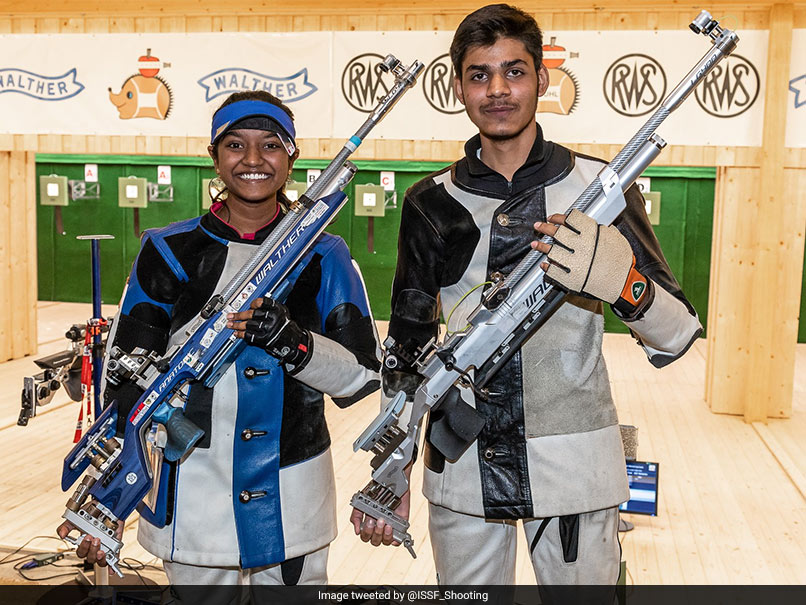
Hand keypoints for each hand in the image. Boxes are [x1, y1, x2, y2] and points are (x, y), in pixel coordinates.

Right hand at [57, 517, 123, 566]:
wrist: (106, 506)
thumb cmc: (92, 513)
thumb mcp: (77, 518)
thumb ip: (67, 526)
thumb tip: (62, 534)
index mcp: (85, 543)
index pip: (81, 552)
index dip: (83, 547)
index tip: (86, 537)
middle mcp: (94, 547)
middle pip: (90, 557)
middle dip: (92, 549)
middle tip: (95, 538)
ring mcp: (105, 547)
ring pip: (100, 560)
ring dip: (100, 557)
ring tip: (101, 549)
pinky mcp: (115, 545)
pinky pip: (114, 559)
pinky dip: (112, 566)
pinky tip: (112, 570)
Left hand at [227, 297, 311, 367]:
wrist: (292, 340)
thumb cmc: (285, 325)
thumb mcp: (282, 311)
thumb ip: (269, 307)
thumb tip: (253, 306)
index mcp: (276, 309)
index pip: (261, 302)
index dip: (253, 304)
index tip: (249, 305)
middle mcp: (272, 318)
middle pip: (252, 314)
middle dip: (239, 315)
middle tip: (231, 315)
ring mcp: (268, 329)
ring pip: (248, 325)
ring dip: (237, 325)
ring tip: (230, 324)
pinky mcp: (264, 338)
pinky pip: (250, 335)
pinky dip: (241, 334)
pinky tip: (237, 333)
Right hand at [351, 489, 410, 547]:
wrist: (391, 483)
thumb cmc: (377, 492)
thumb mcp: (362, 502)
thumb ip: (356, 516)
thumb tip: (357, 531)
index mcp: (369, 523)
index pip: (365, 536)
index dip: (366, 532)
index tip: (369, 521)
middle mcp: (379, 527)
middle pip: (375, 541)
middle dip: (376, 532)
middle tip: (378, 520)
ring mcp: (390, 527)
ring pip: (385, 541)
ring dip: (384, 535)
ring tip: (386, 523)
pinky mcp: (400, 526)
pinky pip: (398, 540)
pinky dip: (395, 539)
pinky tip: (392, 529)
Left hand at [532, 210, 651, 316]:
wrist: (625, 285)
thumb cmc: (622, 263)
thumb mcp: (615, 238)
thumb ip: (600, 230)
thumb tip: (589, 225)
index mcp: (593, 234)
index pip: (570, 219)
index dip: (558, 217)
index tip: (552, 218)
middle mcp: (583, 246)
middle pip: (557, 233)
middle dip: (545, 228)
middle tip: (539, 227)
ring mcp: (576, 263)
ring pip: (552, 251)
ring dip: (542, 247)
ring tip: (536, 244)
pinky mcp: (572, 279)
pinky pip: (553, 271)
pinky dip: (547, 267)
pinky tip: (544, 264)